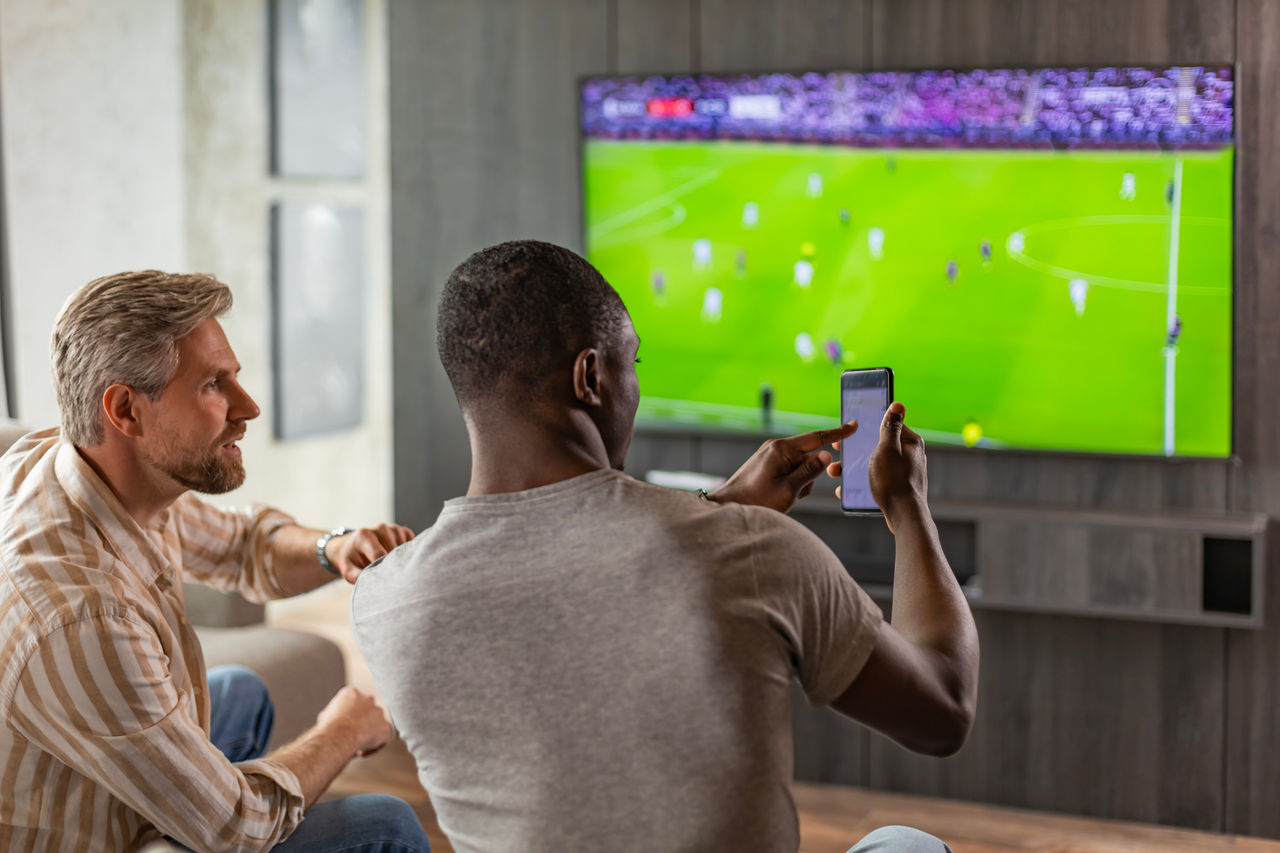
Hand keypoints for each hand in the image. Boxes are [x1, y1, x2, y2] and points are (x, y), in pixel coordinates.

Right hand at [316, 686, 392, 757]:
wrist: (339, 734)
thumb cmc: (328, 726)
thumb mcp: (325, 716)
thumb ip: (333, 715)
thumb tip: (329, 721)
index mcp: (352, 693)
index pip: (353, 702)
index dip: (349, 717)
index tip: (344, 727)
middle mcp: (368, 699)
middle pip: (366, 711)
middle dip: (360, 723)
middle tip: (351, 736)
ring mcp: (378, 712)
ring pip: (376, 724)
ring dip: (368, 734)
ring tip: (356, 745)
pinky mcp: (385, 727)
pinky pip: (382, 738)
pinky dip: (373, 747)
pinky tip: (361, 752)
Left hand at [328, 523, 414, 582]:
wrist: (352, 546)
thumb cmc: (351, 560)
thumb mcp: (348, 570)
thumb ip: (358, 577)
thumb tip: (374, 583)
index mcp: (364, 536)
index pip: (380, 554)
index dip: (383, 569)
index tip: (384, 580)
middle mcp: (380, 528)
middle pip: (394, 551)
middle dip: (393, 565)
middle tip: (389, 576)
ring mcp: (393, 528)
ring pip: (404, 548)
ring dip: (400, 559)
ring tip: (390, 566)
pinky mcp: (403, 531)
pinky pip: (411, 544)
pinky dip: (406, 553)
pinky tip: (397, 558)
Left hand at [710, 421, 857, 512]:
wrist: (728, 507)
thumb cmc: (756, 501)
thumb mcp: (788, 489)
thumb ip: (809, 472)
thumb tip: (826, 456)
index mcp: (782, 449)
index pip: (816, 438)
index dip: (838, 433)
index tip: (854, 425)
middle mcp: (776, 447)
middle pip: (809, 458)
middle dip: (809, 477)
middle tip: (794, 492)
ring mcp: (771, 455)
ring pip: (801, 467)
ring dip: (800, 483)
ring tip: (782, 496)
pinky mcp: (768, 464)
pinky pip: (790, 471)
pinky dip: (791, 484)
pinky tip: (779, 495)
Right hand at [828, 402, 927, 531]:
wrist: (904, 516)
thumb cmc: (895, 481)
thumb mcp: (888, 449)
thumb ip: (890, 427)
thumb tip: (898, 404)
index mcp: (910, 442)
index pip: (887, 425)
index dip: (866, 427)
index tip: (848, 432)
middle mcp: (909, 455)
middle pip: (878, 445)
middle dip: (856, 450)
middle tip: (837, 453)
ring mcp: (904, 472)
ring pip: (875, 464)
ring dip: (854, 467)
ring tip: (835, 473)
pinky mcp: (898, 487)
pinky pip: (877, 479)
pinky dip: (863, 481)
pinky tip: (848, 488)